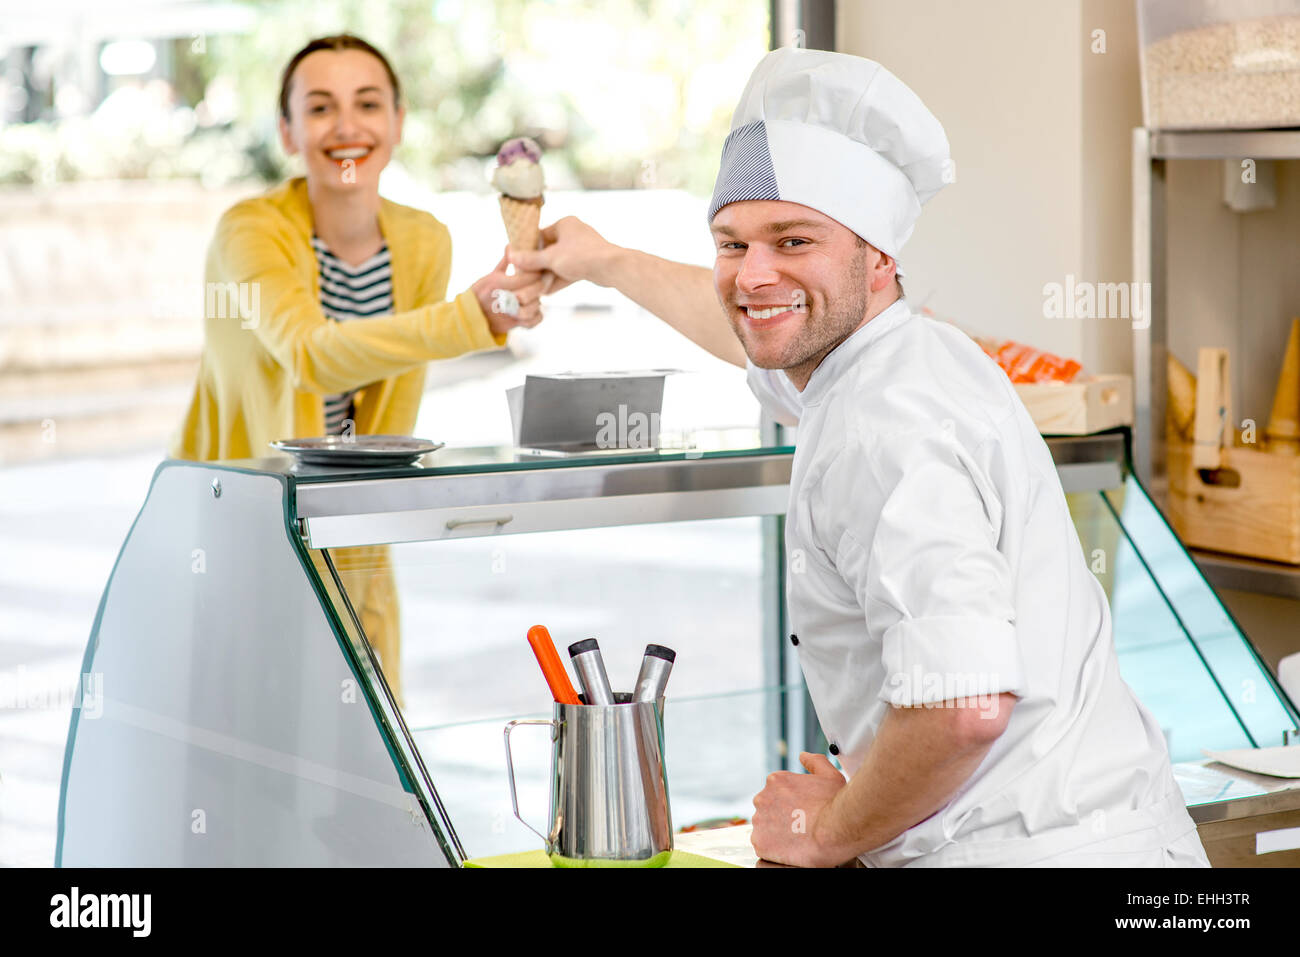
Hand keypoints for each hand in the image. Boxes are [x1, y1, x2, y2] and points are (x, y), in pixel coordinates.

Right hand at [471, 247, 548, 335]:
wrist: (467, 317)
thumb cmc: (477, 294)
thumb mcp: (488, 276)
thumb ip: (503, 263)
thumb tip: (510, 246)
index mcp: (499, 282)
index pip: (528, 275)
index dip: (537, 271)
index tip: (540, 269)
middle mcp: (505, 297)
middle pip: (535, 290)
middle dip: (541, 285)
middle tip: (542, 282)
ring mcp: (509, 313)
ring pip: (536, 305)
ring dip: (537, 300)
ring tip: (534, 296)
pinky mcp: (511, 325)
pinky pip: (532, 321)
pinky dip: (535, 316)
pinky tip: (532, 310)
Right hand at [507, 216, 619, 294]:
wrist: (612, 268)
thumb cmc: (581, 257)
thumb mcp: (551, 258)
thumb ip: (531, 259)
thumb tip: (511, 257)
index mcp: (565, 224)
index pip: (541, 235)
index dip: (528, 248)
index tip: (518, 260)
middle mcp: (574, 233)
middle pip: (550, 250)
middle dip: (538, 265)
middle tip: (525, 276)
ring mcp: (582, 249)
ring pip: (560, 262)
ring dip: (548, 275)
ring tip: (534, 286)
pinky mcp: (589, 263)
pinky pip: (570, 271)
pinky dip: (560, 280)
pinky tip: (548, 292)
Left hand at [750, 752, 850, 867]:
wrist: (834, 830)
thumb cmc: (834, 804)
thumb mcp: (829, 775)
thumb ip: (814, 763)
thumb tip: (804, 757)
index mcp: (775, 781)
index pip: (776, 793)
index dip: (790, 804)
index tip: (801, 811)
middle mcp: (762, 798)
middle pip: (769, 810)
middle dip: (782, 818)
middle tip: (800, 825)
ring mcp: (759, 821)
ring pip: (765, 829)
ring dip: (778, 833)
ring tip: (798, 838)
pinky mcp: (760, 843)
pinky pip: (764, 846)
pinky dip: (775, 850)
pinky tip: (792, 848)